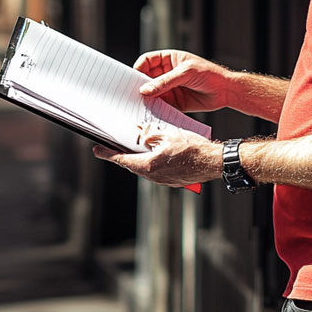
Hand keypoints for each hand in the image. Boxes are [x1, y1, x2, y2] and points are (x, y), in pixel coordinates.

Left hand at [93, 126, 220, 186]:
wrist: (213, 162)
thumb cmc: (194, 149)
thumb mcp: (169, 134)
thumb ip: (152, 134)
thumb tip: (141, 132)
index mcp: (150, 165)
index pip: (122, 160)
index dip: (107, 154)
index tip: (97, 150)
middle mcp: (154, 176)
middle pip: (132, 164)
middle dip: (124, 154)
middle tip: (117, 145)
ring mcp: (164, 180)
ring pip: (145, 167)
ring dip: (140, 157)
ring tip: (140, 145)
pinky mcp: (172, 180)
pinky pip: (156, 170)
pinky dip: (152, 160)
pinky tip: (158, 151)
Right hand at [134, 50, 231, 112]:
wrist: (225, 90)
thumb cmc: (209, 73)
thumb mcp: (186, 73)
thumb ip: (165, 82)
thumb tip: (145, 89)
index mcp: (169, 59)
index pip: (147, 61)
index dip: (138, 69)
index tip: (132, 79)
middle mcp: (167, 74)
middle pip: (146, 79)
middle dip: (139, 86)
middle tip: (132, 95)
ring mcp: (170, 88)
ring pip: (152, 94)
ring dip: (147, 100)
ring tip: (140, 107)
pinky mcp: (175, 102)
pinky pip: (161, 106)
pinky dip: (156, 110)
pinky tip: (153, 114)